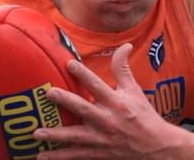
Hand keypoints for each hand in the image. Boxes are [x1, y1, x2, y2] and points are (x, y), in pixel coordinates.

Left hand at [33, 43, 181, 158]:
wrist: (157, 147)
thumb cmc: (143, 115)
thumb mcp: (134, 90)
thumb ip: (123, 68)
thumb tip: (125, 44)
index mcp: (116, 103)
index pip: (98, 85)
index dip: (84, 74)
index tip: (68, 63)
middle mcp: (108, 120)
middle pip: (84, 109)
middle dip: (66, 101)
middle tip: (49, 93)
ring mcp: (102, 139)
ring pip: (76, 137)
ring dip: (55, 135)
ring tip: (36, 133)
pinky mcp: (98, 153)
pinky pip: (76, 155)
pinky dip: (59, 157)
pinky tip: (42, 156)